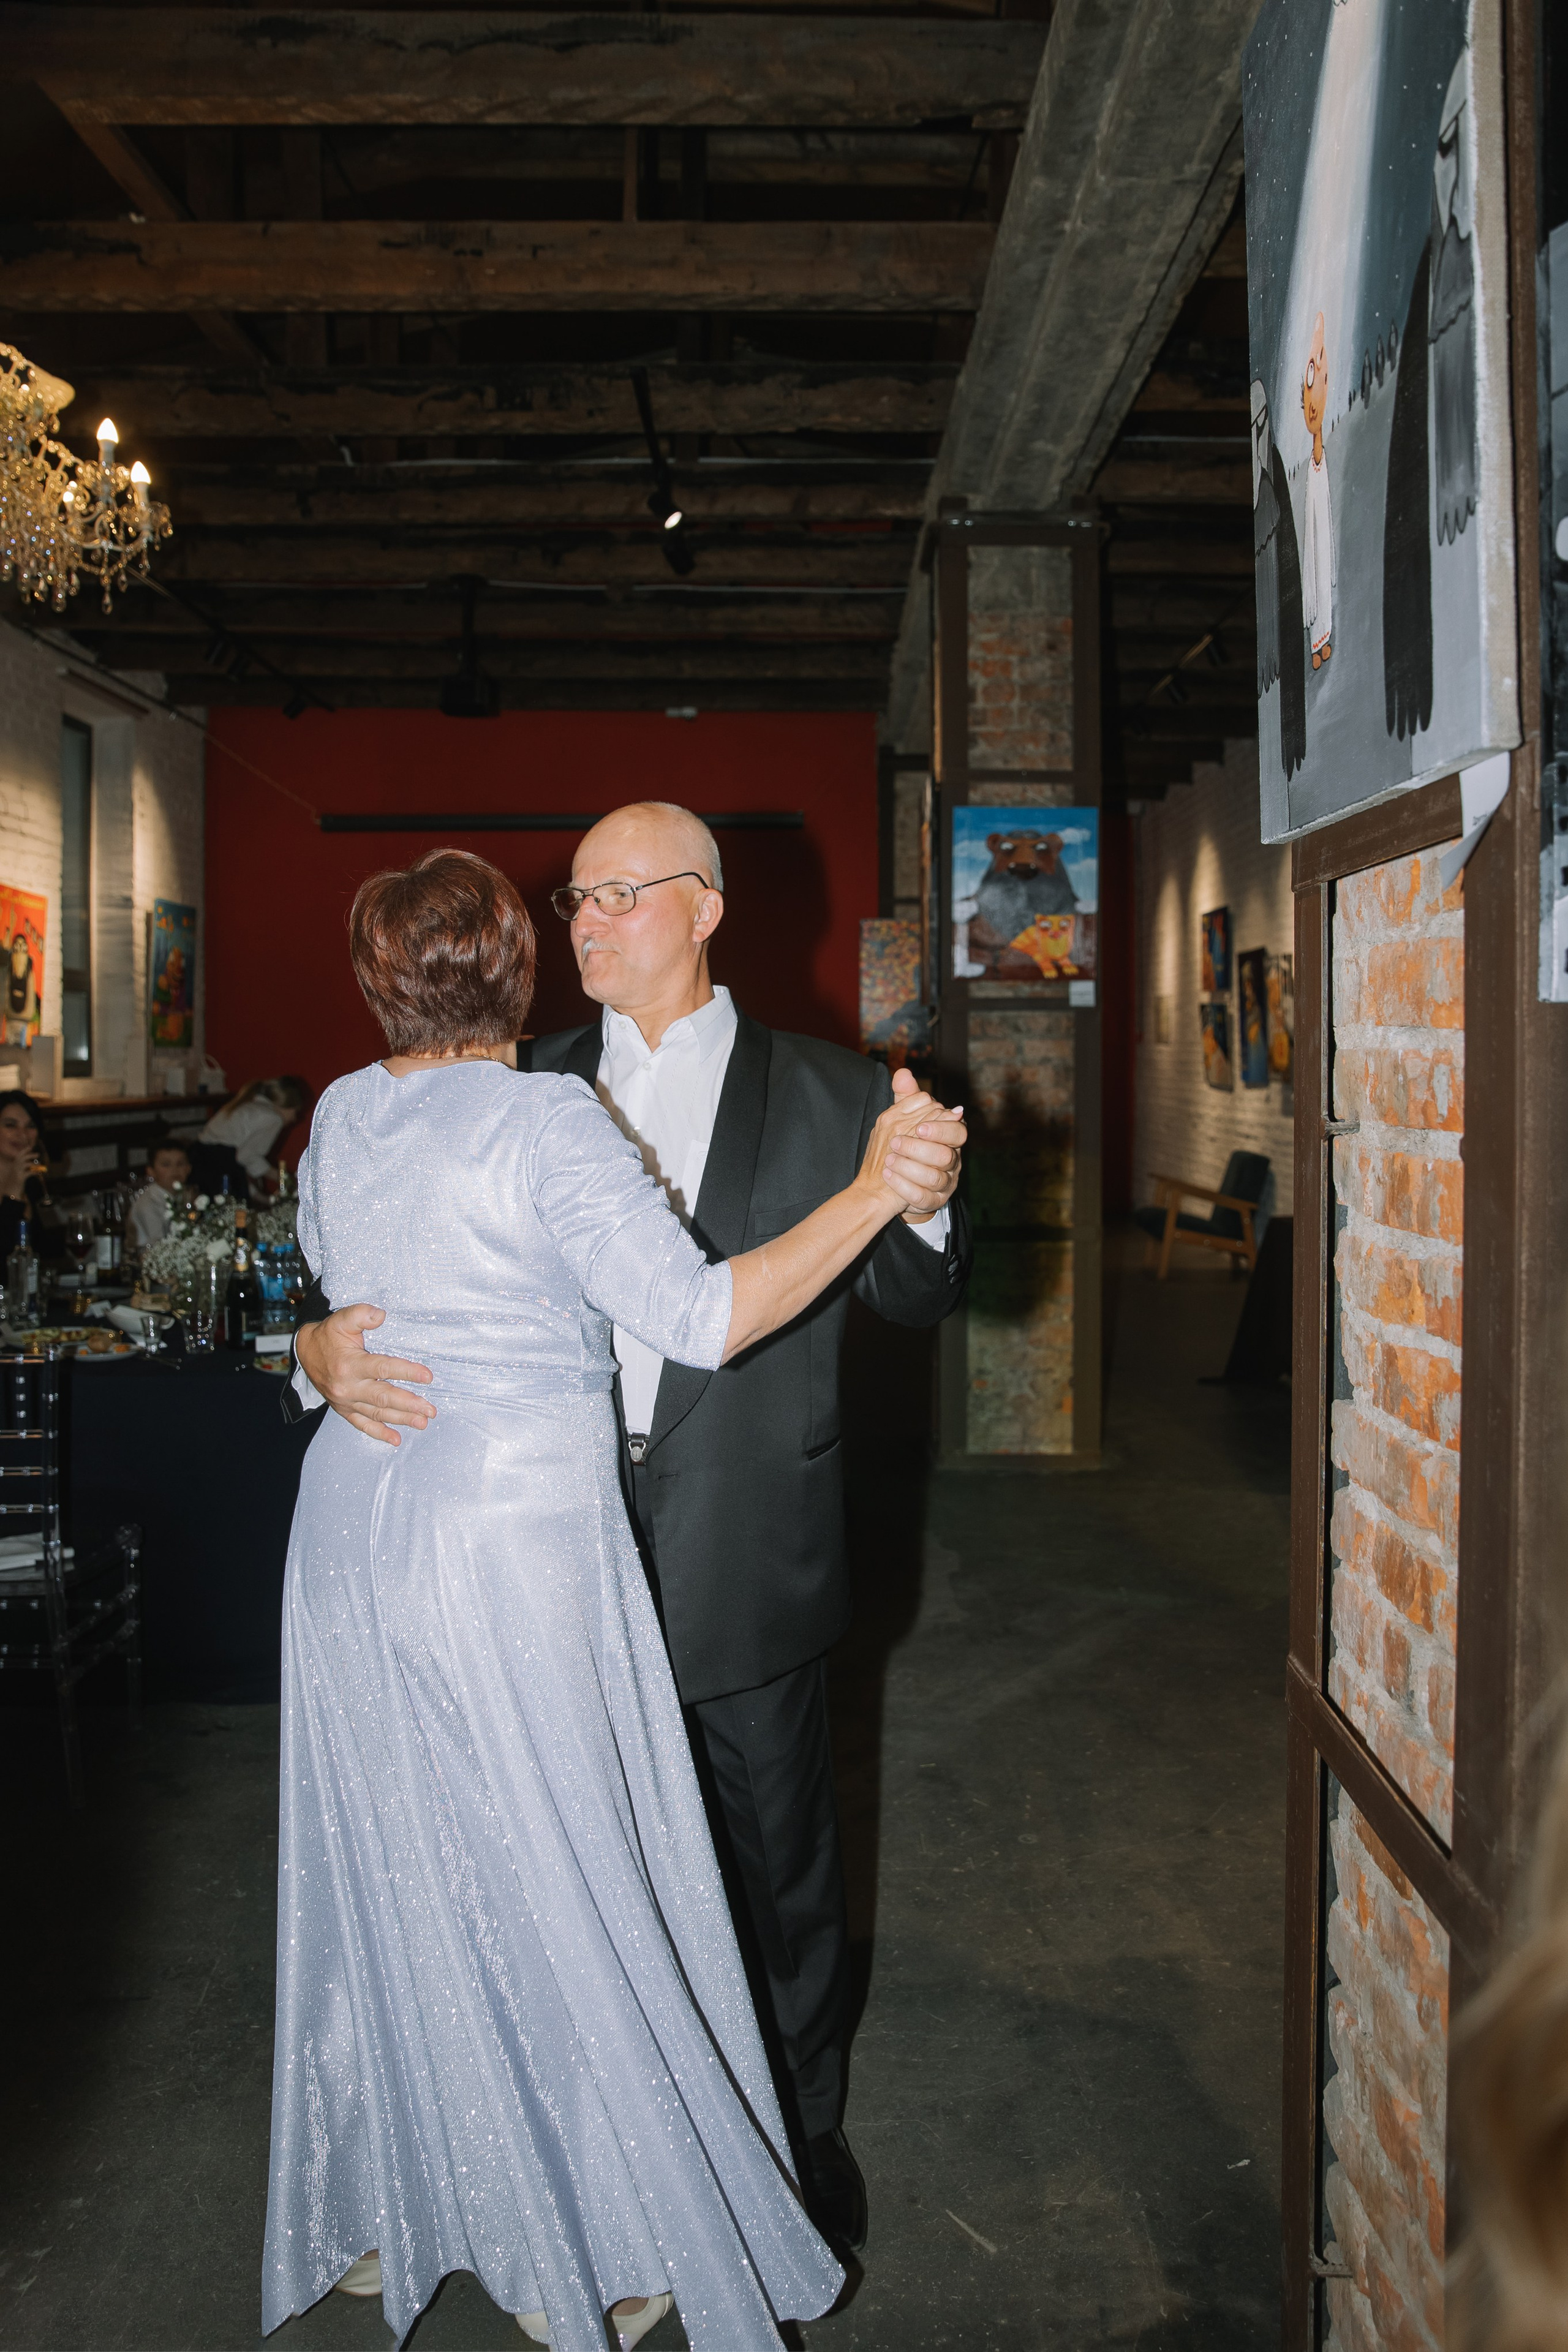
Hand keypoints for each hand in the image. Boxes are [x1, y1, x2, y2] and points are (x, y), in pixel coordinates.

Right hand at [296, 1303, 434, 1446]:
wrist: (305, 1352)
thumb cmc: (329, 1335)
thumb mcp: (342, 1319)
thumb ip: (361, 1314)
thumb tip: (381, 1315)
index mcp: (350, 1364)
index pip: (383, 1369)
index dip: (406, 1372)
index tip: (427, 1377)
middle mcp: (348, 1386)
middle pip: (383, 1397)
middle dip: (409, 1404)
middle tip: (430, 1409)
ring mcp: (345, 1401)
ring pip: (376, 1413)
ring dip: (401, 1419)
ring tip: (423, 1422)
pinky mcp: (344, 1410)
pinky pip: (362, 1424)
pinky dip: (379, 1434)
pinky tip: (396, 1439)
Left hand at [885, 1064, 964, 1221]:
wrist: (896, 1182)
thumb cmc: (906, 1146)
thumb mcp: (905, 1120)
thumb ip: (907, 1098)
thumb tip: (903, 1073)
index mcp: (950, 1139)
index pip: (958, 1131)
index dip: (940, 1129)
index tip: (918, 1127)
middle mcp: (952, 1161)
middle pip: (946, 1156)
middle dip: (919, 1149)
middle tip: (895, 1143)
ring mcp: (945, 1183)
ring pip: (935, 1178)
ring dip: (909, 1167)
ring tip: (889, 1159)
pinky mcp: (933, 1201)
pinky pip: (923, 1197)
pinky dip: (904, 1186)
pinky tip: (888, 1175)